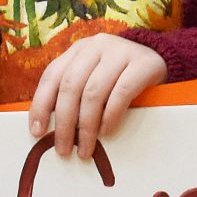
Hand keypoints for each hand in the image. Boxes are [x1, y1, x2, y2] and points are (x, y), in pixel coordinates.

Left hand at [28, 36, 166, 159]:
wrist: (159, 61)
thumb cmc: (119, 78)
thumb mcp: (93, 78)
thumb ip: (73, 94)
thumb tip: (48, 130)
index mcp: (78, 50)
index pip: (51, 76)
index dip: (41, 105)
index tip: (37, 133)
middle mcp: (96, 45)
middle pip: (71, 86)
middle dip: (64, 122)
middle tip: (63, 150)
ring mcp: (120, 52)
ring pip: (93, 92)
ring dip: (87, 126)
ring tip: (85, 149)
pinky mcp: (143, 63)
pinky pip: (121, 93)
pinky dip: (110, 116)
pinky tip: (106, 133)